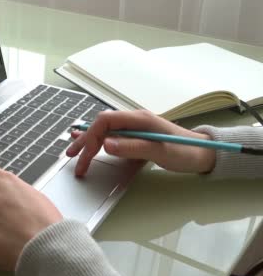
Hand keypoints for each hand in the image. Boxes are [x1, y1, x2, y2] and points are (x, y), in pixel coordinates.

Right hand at [66, 110, 215, 175]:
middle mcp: (134, 120)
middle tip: (70, 157)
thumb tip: (105, 145)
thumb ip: (132, 147)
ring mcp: (135, 128)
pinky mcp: (137, 137)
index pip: (105, 121)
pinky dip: (98, 142)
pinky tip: (90, 146)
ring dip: (88, 142)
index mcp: (138, 119)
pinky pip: (112, 137)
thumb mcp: (159, 151)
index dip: (91, 136)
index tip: (85, 155)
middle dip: (84, 141)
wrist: (204, 154)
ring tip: (73, 152)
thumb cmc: (184, 152)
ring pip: (104, 132)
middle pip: (101, 126)